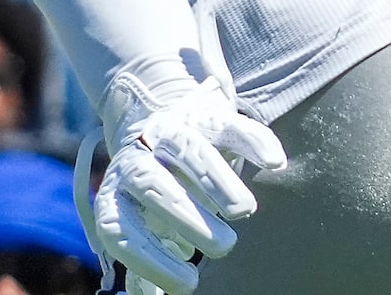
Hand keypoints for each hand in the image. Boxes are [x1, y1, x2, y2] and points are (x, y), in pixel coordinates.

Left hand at [75, 64, 284, 294]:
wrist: (150, 113)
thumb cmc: (154, 190)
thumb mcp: (141, 220)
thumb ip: (147, 256)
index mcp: (117, 190)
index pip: (116, 225)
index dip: (148, 257)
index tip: (189, 282)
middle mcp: (137, 157)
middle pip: (149, 183)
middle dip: (184, 217)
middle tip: (222, 246)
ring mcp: (169, 131)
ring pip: (187, 149)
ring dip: (216, 180)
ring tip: (243, 211)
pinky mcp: (204, 114)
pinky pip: (228, 123)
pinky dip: (253, 140)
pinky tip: (274, 163)